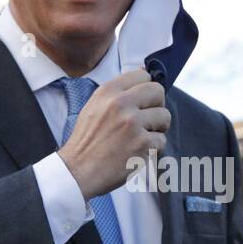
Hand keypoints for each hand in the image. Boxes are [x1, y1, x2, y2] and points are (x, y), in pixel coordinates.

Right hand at [57, 68, 169, 199]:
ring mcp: (133, 124)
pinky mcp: (142, 144)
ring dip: (157, 128)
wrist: (77, 171)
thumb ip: (118, 92)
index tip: (145, 100)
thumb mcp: (94, 106)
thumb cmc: (87, 141)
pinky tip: (136, 151)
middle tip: (148, 119)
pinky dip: (153, 148)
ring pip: (164, 116)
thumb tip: (145, 73)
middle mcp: (121, 104)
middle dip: (158, 105)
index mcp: (108, 92)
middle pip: (158, 92)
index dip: (147, 88)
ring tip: (140, 137)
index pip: (143, 75)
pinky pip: (161, 140)